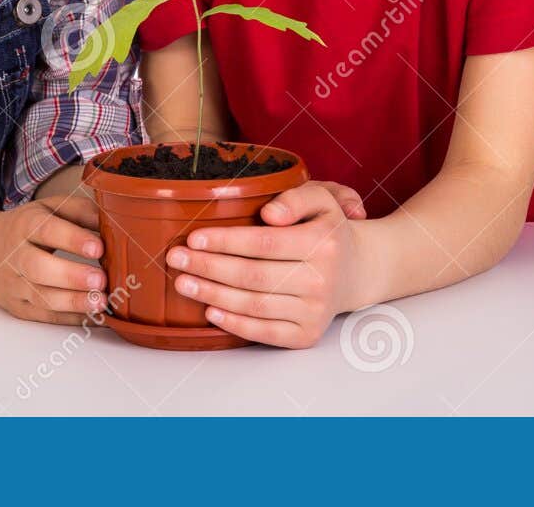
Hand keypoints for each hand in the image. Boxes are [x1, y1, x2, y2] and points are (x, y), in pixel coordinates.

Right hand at [0, 193, 107, 325]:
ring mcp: (14, 284)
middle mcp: (16, 255)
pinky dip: (71, 317)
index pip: (47, 230)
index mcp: (26, 225)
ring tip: (101, 302)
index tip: (98, 247)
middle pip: (39, 268)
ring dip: (73, 302)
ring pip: (41, 297)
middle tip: (101, 280)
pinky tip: (94, 316)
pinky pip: (44, 315)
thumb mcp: (50, 208)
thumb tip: (113, 224)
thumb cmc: (28, 227)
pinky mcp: (18, 307)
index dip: (73, 239)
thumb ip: (81, 212)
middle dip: (71, 276)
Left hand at [165, 180, 366, 347]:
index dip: (225, 242)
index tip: (194, 238)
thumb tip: (269, 214)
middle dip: (208, 268)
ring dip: (213, 295)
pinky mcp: (307, 335)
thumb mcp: (321, 199)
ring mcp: (315, 311)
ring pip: (254, 305)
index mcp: (323, 243)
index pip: (264, 243)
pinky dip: (235, 323)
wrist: (357, 270)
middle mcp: (322, 280)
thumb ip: (296, 198)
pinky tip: (211, 311)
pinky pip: (265, 333)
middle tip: (176, 260)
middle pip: (253, 276)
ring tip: (184, 283)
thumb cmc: (327, 231)